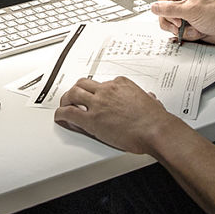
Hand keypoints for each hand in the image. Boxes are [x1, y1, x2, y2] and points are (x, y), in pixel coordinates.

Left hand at [54, 76, 179, 153]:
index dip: (95, 91)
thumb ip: (147, 98)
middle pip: (83, 84)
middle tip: (73, 97)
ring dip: (66, 99)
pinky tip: (60, 117)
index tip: (93, 96)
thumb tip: (149, 98)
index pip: (101, 83)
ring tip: (64, 105)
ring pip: (73, 94)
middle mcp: (107, 90)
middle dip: (76, 90)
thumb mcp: (152, 101)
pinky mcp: (91, 120)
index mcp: (121, 84)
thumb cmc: (155, 120)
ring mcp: (98, 104)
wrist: (155, 130)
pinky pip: (69, 113)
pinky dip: (61, 114)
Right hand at [150, 0, 214, 44]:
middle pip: (165, 15)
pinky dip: (189, 35)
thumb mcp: (191, 10)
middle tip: (183, 24)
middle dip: (175, 24)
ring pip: (172, 26)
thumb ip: (169, 9)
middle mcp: (184, 1)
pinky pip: (181, 33)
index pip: (162, 0)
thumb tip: (154, 7)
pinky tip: (199, 31)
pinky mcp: (190, 24)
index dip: (166, 12)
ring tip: (195, 27)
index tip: (177, 18)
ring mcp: (187, 14)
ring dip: (184, 30)